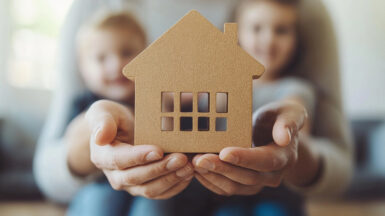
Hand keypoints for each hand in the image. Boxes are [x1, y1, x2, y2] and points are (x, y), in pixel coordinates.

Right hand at [86, 100, 193, 198]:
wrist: (124, 129)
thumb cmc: (114, 117)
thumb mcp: (103, 112)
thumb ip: (101, 121)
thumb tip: (100, 137)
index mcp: (102, 157)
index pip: (119, 160)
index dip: (139, 157)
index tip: (158, 150)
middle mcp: (115, 175)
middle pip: (137, 178)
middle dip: (160, 169)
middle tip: (181, 158)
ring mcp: (131, 185)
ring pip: (150, 189)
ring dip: (171, 179)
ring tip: (188, 166)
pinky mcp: (145, 187)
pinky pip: (161, 193)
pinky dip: (176, 185)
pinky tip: (188, 173)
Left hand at [193, 100, 318, 195]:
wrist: (278, 135)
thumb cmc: (280, 118)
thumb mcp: (290, 112)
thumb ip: (288, 122)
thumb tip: (284, 138)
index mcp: (284, 157)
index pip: (265, 161)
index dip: (244, 158)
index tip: (223, 152)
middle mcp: (273, 175)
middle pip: (246, 177)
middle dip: (221, 169)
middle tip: (199, 159)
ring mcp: (258, 183)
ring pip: (234, 187)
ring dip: (213, 176)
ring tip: (194, 163)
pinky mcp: (244, 186)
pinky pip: (226, 189)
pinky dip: (210, 181)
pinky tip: (196, 169)